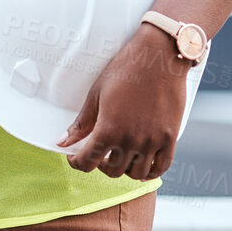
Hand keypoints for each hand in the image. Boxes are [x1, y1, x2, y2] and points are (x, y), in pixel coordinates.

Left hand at [59, 25, 191, 180]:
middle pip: (112, 171)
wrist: (159, 56)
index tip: (75, 156)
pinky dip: (150, 171)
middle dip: (100, 165)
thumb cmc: (125, 70)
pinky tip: (142, 163)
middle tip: (99, 152)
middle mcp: (131, 140)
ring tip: (119, 155)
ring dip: (124, 168)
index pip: (87, 163)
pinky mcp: (170, 138)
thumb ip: (80, 123)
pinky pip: (161, 167)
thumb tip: (61, 142)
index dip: (77, 163)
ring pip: (136, 174)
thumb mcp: (96, 94)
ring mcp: (153, 141)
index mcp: (108, 129)